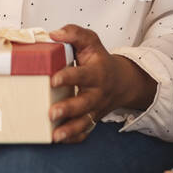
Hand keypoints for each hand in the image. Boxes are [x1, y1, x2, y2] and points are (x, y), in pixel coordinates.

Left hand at [47, 24, 152, 144]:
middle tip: (52, 113)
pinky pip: (85, 132)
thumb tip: (54, 34)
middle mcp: (97, 93)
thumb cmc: (99, 60)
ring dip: (70, 129)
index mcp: (97, 72)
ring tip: (55, 135)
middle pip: (85, 103)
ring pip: (85, 122)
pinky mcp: (92, 119)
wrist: (121, 81)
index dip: (69, 77)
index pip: (83, 74)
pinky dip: (74, 137)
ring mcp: (95, 108)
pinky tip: (59, 139)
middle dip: (69, 108)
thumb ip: (74, 33)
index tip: (53, 79)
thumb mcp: (91, 41)